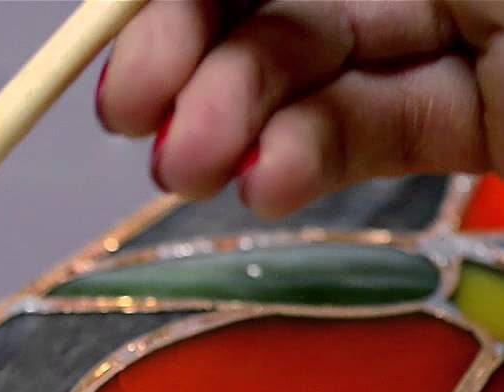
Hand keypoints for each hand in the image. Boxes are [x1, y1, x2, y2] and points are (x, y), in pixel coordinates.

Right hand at [95, 1, 503, 217]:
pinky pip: (370, 133)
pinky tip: (259, 186)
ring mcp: (457, 37)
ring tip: (189, 170)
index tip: (112, 35)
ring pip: (309, 76)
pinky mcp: (475, 124)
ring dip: (230, 126)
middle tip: (127, 118)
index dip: (179, 0)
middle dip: (188, 60)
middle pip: (270, 6)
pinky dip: (301, 163)